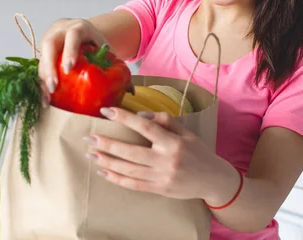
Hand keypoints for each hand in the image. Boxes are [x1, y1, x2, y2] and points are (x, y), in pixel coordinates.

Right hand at [38, 18, 110, 98]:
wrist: (79, 31)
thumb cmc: (95, 43)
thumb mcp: (106, 50)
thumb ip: (118, 67)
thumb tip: (131, 91)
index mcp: (79, 28)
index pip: (72, 36)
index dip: (69, 51)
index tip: (69, 69)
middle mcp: (60, 31)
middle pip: (49, 45)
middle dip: (49, 67)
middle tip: (54, 87)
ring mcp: (48, 40)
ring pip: (40, 57)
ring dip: (42, 78)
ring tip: (47, 98)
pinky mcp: (42, 52)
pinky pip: (38, 66)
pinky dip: (41, 82)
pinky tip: (45, 98)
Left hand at [83, 107, 239, 201]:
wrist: (213, 180)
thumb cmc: (199, 152)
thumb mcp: (187, 132)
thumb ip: (165, 122)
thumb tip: (141, 115)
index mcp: (173, 142)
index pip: (144, 127)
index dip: (124, 118)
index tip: (106, 111)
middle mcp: (166, 161)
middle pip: (131, 152)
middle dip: (107, 144)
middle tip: (90, 137)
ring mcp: (161, 177)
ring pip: (128, 170)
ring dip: (107, 162)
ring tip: (92, 153)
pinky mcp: (159, 190)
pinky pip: (133, 185)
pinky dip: (116, 178)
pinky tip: (103, 171)